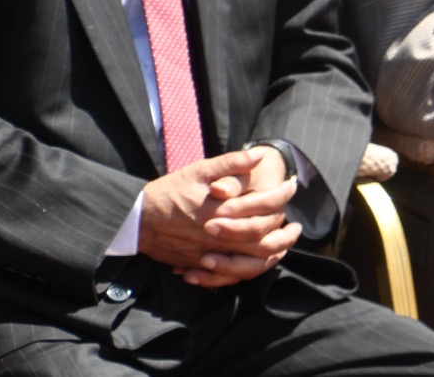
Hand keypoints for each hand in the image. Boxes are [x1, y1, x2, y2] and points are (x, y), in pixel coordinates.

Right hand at [139, 149, 300, 286]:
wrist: (136, 220)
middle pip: (262, 243)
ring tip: (283, 248)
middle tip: (297, 228)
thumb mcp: (198, 171)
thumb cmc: (169, 192)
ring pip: (248, 266)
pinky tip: (257, 264)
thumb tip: (259, 155)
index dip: (282, 197)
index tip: (293, 186)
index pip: (263, 208)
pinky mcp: (199, 267)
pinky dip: (247, 273)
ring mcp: (208, 255)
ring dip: (271, 258)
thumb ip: (230, 164)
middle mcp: (217, 236)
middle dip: (285, 236)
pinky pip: (229, 278)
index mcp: (221, 210)